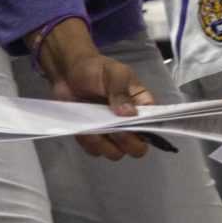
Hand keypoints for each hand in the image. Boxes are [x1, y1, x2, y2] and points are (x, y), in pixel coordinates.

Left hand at [38, 19, 155, 160]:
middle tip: (115, 130)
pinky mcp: (92, 138)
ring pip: (116, 153)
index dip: (147, 129)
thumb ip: (121, 92)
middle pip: (138, 147)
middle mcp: (129, 122)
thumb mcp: (114, 74)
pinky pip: (95, 151)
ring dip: (106, 146)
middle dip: (127, 143)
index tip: (133, 126)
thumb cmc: (95, 69)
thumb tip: (130, 113)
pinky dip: (89, 144)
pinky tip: (84, 129)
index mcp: (141, 105)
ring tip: (95, 129)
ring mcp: (111, 132)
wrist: (67, 72)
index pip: (153, 124)